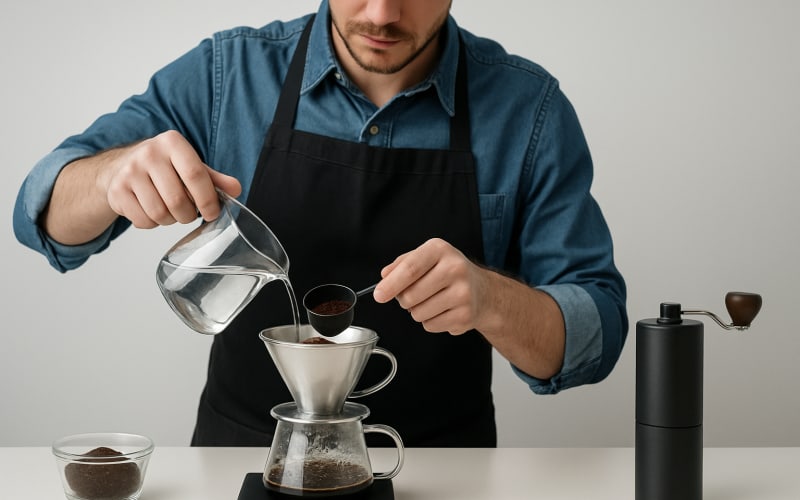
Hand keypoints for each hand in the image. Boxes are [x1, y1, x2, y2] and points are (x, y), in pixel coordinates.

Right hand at [100, 130, 240, 227]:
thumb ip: (214, 179)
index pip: (195, 175)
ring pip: (159, 213)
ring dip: (170, 220)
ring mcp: (129, 172)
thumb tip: (236, 189)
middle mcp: (149, 153)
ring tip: (169, 210)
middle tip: (188, 213)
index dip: (207, 199)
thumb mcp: (190, 166)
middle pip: (177, 200)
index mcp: (172, 143)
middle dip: (188, 215)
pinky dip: (152, 223)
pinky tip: (151, 210)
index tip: (212, 213)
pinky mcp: (117, 190)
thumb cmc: (164, 168)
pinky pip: (143, 220)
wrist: (122, 166)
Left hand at [373, 238, 488, 334]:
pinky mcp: (465, 316)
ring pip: (418, 313)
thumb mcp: (427, 258)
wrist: (484, 291)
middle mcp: (455, 268)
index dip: (391, 284)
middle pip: (410, 295)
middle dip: (404, 300)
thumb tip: (384, 277)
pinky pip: (430, 325)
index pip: (410, 268)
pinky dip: (430, 321)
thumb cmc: (449, 273)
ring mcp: (463, 293)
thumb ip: (402, 264)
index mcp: (440, 250)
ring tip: (433, 301)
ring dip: (417, 311)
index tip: (378, 295)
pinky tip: (444, 310)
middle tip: (415, 294)